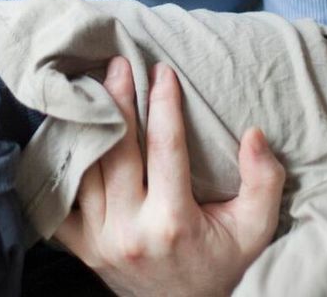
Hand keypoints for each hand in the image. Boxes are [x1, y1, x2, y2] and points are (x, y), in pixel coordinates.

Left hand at [55, 56, 286, 296]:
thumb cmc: (221, 262)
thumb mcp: (255, 229)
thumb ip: (263, 181)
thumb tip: (253, 134)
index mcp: (173, 222)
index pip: (164, 148)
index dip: (163, 104)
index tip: (163, 71)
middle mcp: (131, 231)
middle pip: (117, 150)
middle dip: (118, 100)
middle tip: (119, 64)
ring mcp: (100, 241)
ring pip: (86, 169)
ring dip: (88, 124)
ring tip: (92, 86)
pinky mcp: (83, 247)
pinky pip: (63, 198)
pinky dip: (66, 163)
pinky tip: (70, 130)